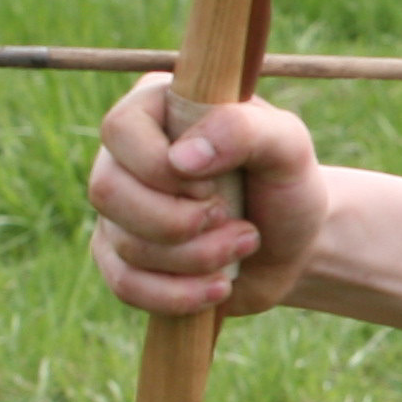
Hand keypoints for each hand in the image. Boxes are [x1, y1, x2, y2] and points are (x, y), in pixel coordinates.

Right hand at [89, 79, 326, 318]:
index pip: (120, 129)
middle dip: (180, 222)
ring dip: (195, 258)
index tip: (214, 184)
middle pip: (107, 191)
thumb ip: (243, 130)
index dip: (161, 167)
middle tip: (236, 220)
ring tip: (244, 245)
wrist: (295, 245)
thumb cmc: (287, 184)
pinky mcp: (123, 259)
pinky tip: (218, 287)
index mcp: (156, 107)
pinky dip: (178, 294)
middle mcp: (125, 156)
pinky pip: (124, 285)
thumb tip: (182, 158)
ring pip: (124, 244)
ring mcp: (118, 210)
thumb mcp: (288, 145)